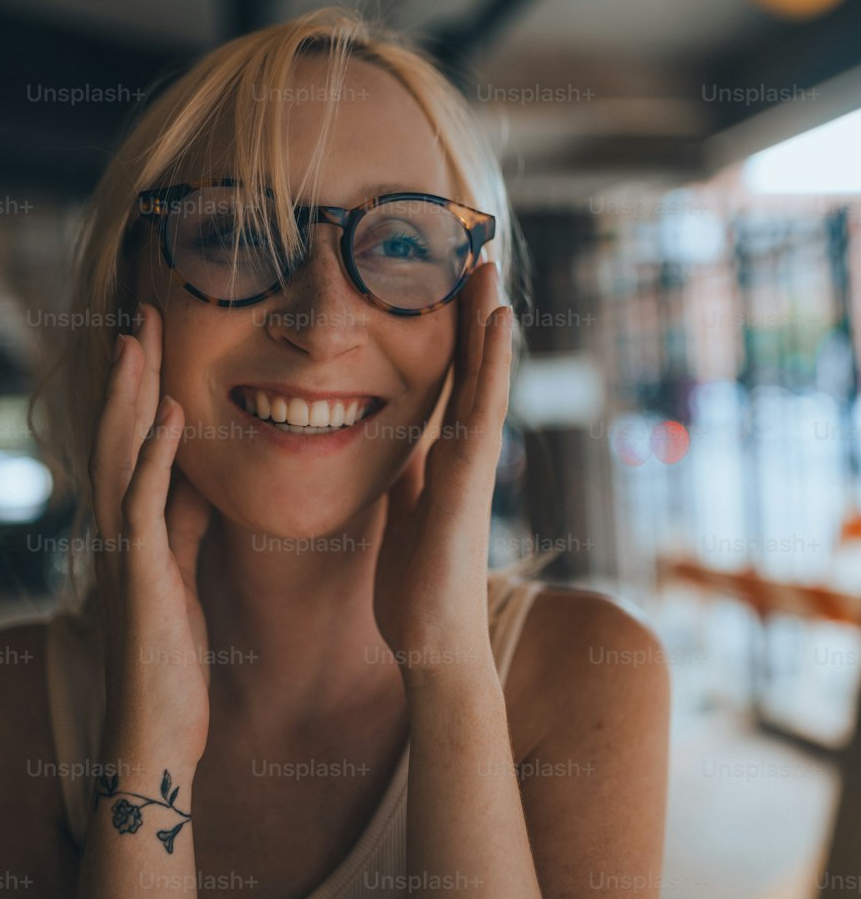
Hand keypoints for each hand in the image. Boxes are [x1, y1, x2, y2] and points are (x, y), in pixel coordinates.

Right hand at [88, 303, 213, 763]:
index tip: (159, 337)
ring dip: (135, 396)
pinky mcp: (139, 580)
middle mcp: (120, 532)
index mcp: (135, 529)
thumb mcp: (182, 578)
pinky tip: (175, 416)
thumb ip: (184, 527)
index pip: (136, 442)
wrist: (157, 737)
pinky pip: (145, 506)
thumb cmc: (172, 666)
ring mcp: (123, 553)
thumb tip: (197, 479)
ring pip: (121, 457)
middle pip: (121, 435)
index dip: (146, 390)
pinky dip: (156, 457)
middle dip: (134, 374)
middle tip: (145, 312)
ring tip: (145, 339)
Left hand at [372, 262, 511, 683]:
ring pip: (485, 379)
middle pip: (472, 370)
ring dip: (487, 322)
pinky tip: (496, 324)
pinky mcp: (470, 480)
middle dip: (472, 314)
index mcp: (444, 460)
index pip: (449, 385)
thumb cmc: (417, 589)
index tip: (447, 288)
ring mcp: (473, 465)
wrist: (433, 643)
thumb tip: (402, 449)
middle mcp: (465, 455)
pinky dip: (492, 364)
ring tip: (488, 268)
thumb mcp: (402, 515)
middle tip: (476, 254)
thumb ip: (407, 478)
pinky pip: (483, 410)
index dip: (451, 337)